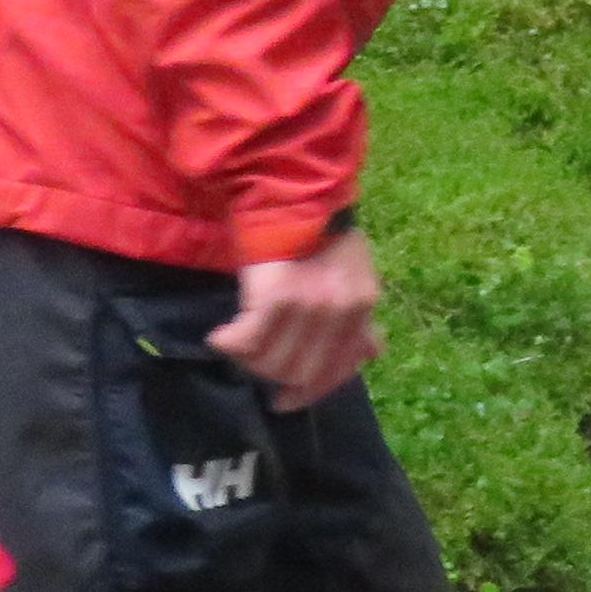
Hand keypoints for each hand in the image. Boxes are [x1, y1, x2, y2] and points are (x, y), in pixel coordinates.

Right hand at [213, 233, 381, 410]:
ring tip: (237, 346)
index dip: (311, 392)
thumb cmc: (315, 231)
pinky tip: (220, 337)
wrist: (288, 190)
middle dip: (274, 377)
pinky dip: (230, 343)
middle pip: (304, 372)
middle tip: (253, 367)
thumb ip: (357, 315)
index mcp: (363, 305)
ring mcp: (310, 305)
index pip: (340, 369)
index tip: (286, 401)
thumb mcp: (352, 273)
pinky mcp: (275, 298)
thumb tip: (370, 352)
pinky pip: (249, 340)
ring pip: (274, 361)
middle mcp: (341, 310)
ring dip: (249, 361)